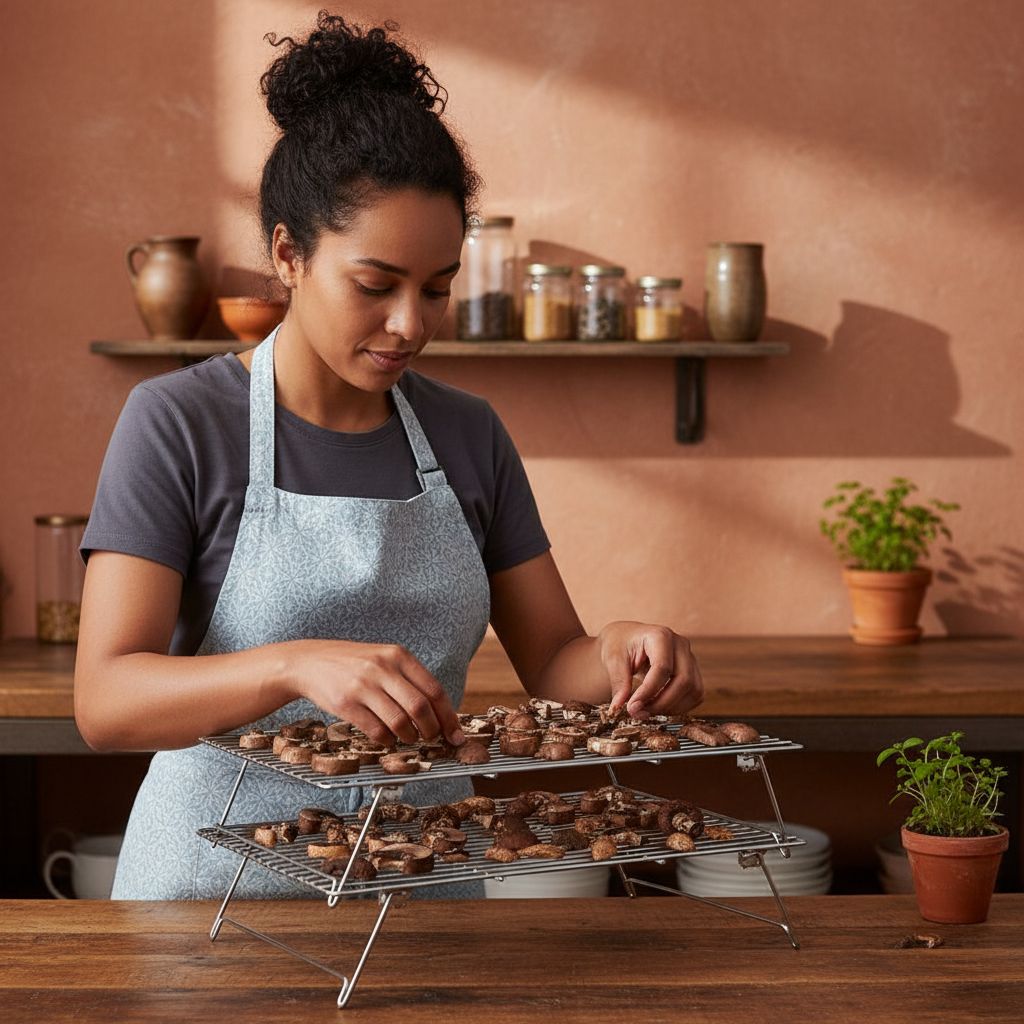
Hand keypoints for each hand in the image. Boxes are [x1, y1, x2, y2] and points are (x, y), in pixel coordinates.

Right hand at [282, 639, 463, 746]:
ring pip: (400, 722)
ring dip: (409, 737)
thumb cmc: (353, 663)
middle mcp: (383, 668)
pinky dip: (387, 740)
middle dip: (431, 730)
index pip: (434, 689)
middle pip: (420, 707)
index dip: (448, 716)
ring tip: (408, 738)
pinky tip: (387, 738)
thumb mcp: (383, 658)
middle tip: (431, 739)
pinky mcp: (346, 703)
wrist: (309, 661)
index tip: (455, 733)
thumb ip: (409, 678)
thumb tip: (439, 711)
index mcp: (398, 655)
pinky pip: (376, 731)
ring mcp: (363, 685)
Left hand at [597, 621, 703, 717]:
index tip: (632, 707)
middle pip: (684, 680)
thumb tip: (617, 708)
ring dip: (672, 707)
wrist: (628, 638)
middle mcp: (680, 645)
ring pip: (693, 690)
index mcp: (660, 636)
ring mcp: (690, 657)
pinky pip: (695, 695)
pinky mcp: (693, 671)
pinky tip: (659, 708)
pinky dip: (680, 707)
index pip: (662, 668)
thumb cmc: (620, 644)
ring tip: (647, 711)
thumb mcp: (613, 659)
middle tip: (639, 713)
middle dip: (662, 703)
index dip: (648, 691)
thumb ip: (619, 682)